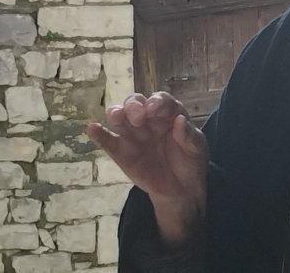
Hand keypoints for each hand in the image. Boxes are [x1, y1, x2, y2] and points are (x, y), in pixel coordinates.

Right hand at [86, 92, 207, 246]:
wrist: (181, 189)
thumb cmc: (190, 162)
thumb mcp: (197, 150)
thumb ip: (189, 136)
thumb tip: (181, 121)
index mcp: (168, 113)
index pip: (160, 100)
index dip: (157, 102)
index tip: (156, 109)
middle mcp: (147, 119)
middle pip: (135, 103)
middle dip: (135, 106)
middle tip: (139, 118)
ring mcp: (132, 134)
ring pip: (119, 116)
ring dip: (116, 113)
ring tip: (116, 117)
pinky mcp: (120, 151)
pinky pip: (107, 140)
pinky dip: (98, 134)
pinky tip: (92, 129)